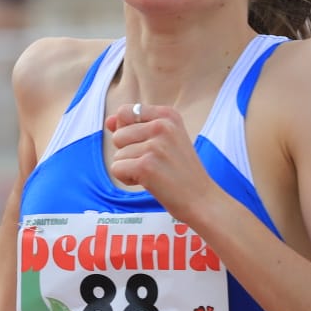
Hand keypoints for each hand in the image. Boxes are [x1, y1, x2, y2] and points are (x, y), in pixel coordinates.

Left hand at [105, 102, 215, 221]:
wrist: (201, 199)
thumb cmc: (181, 171)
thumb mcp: (165, 140)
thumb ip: (135, 126)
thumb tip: (108, 121)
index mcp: (168, 115)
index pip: (125, 112)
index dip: (127, 131)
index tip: (147, 145)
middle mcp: (162, 125)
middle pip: (118, 135)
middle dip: (129, 153)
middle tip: (155, 163)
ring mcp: (155, 145)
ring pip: (117, 154)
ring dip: (130, 168)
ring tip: (155, 173)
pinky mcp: (146, 165)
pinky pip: (116, 169)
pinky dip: (127, 179)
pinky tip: (148, 182)